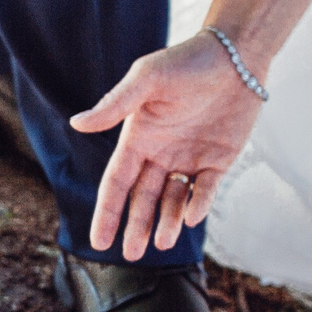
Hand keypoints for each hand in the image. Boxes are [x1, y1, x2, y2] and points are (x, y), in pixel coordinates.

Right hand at [68, 34, 264, 258]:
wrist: (235, 56)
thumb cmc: (186, 62)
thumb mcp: (147, 80)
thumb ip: (115, 104)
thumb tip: (77, 123)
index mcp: (138, 138)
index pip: (117, 183)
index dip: (107, 212)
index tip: (98, 241)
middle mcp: (160, 153)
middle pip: (143, 199)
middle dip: (136, 226)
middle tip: (130, 255)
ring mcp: (189, 158)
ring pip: (172, 200)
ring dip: (166, 222)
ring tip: (161, 243)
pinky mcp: (218, 160)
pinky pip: (205, 190)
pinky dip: (197, 204)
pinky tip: (189, 218)